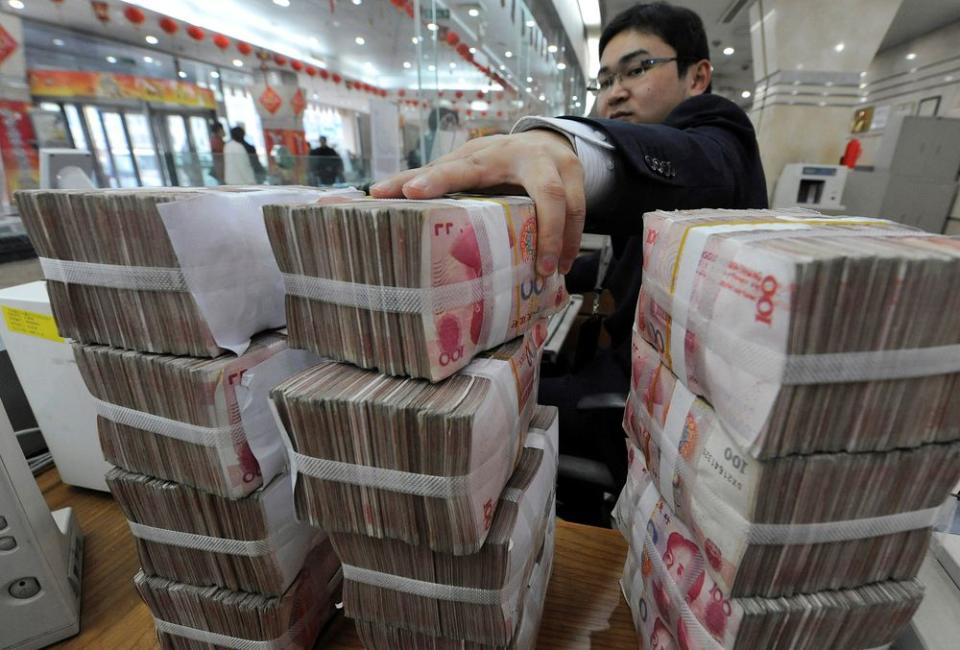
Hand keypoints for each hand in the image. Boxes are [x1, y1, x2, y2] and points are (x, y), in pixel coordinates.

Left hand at [370, 130, 584, 275]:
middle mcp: (526, 156)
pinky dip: (570, 241)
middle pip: (543, 191)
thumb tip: (374, 194)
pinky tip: (560, 266)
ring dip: (560, 239)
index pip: (459, 167)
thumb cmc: (494, 159)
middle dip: (543, 230)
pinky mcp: (578, 177)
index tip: (409, 194)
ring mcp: (559, 165)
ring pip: (567, 202)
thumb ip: (427, 177)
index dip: (435, 180)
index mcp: (487, 155)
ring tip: (547, 273)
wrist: (545, 139)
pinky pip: (581, 212)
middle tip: (535, 267)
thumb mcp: (464, 162)